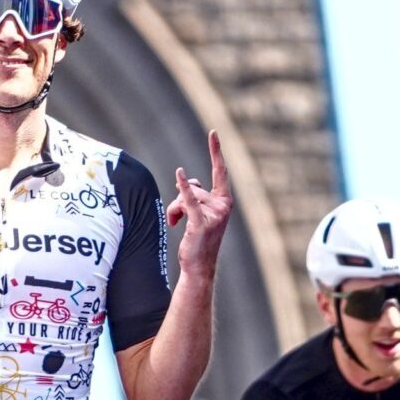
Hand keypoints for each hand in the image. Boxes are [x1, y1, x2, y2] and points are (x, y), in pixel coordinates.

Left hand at [163, 129, 231, 275]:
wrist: (199, 267)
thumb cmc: (198, 239)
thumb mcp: (199, 212)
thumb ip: (194, 193)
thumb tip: (184, 180)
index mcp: (225, 200)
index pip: (220, 171)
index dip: (216, 151)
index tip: (213, 132)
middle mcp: (223, 205)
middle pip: (193, 187)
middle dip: (180, 200)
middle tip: (177, 218)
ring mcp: (214, 215)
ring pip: (185, 197)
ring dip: (174, 210)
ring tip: (175, 225)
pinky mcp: (201, 223)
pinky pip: (189, 201)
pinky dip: (183, 189)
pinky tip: (179, 173)